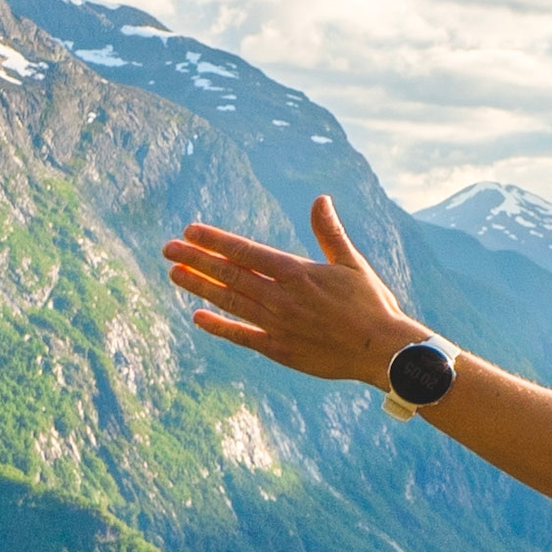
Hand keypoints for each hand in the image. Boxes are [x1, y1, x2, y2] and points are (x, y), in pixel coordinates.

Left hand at [162, 197, 429, 385]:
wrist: (383, 351)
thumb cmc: (373, 304)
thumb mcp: (352, 263)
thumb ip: (330, 232)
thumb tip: (320, 199)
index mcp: (297, 272)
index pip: (245, 251)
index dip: (215, 240)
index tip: (190, 231)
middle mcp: (281, 297)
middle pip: (229, 274)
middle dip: (195, 259)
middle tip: (168, 249)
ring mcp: (278, 324)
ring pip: (229, 301)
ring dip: (199, 287)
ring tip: (174, 274)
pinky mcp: (280, 350)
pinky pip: (242, 335)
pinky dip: (219, 326)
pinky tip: (198, 317)